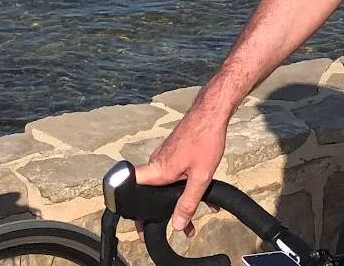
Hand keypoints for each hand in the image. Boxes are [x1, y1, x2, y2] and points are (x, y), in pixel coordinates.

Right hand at [134, 97, 232, 235]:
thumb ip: (188, 202)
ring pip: (165, 185)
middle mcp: (156, 163)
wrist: (212, 113)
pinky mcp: (173, 153)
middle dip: (160, 214)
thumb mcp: (201, 176)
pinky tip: (201, 198)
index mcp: (158, 170)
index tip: (139, 225)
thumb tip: (177, 225)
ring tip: (191, 223)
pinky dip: (184, 188)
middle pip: (150, 193)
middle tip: (167, 231)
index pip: (132, 187)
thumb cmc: (205, 139)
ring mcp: (164, 158)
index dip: (132, 208)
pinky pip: (174, 175)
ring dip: (176, 202)